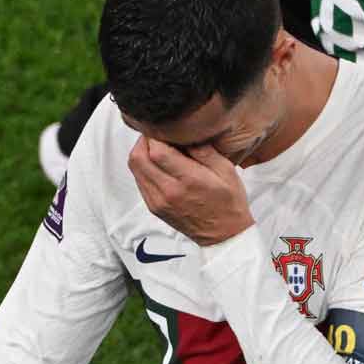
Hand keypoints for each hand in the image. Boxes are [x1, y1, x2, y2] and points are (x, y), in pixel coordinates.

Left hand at [128, 137, 254, 246]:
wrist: (223, 235)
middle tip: (157, 135)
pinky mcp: (154, 207)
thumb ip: (204, 149)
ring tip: (158, 148)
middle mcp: (169, 192)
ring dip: (142, 153)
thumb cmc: (228, 202)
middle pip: (138, 157)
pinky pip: (139, 180)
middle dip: (144, 140)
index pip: (157, 150)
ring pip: (135, 168)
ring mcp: (158, 202)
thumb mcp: (226, 170)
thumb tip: (184, 134)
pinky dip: (144, 168)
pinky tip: (158, 165)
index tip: (164, 128)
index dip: (156, 134)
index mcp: (188, 180)